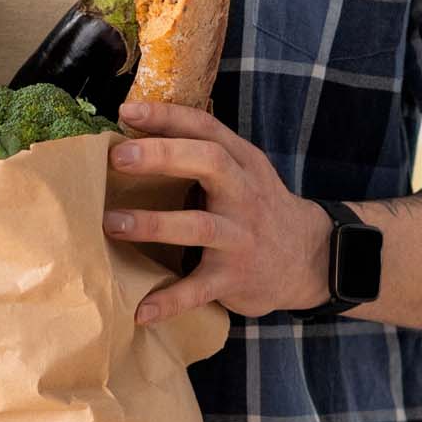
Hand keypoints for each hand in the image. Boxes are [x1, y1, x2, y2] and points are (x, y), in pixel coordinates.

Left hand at [106, 100, 329, 324]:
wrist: (309, 258)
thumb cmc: (257, 206)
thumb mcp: (244, 171)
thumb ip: (204, 153)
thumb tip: (136, 132)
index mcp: (242, 162)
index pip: (206, 128)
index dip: (168, 116)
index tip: (128, 110)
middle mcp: (244, 194)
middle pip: (208, 163)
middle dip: (162, 156)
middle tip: (119, 157)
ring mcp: (240, 238)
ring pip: (199, 226)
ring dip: (154, 224)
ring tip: (112, 223)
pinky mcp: (234, 278)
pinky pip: (199, 289)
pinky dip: (170, 301)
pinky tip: (141, 310)